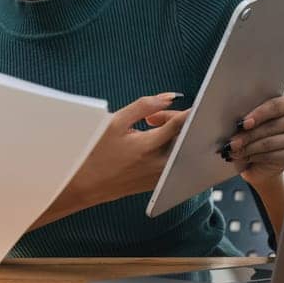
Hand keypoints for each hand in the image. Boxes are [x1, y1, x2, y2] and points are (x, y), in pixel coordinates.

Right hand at [68, 93, 187, 208]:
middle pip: (185, 137)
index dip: (190, 111)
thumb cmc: (97, 152)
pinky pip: (175, 161)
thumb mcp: (116, 122)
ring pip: (182, 150)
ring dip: (173, 135)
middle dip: (176, 120)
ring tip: (150, 129)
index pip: (181, 124)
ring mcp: (161, 176)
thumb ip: (144, 106)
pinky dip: (169, 148)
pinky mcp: (159, 183)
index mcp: (149, 146)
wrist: (86, 184)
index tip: (197, 103)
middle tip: (153, 117)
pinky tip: (150, 144)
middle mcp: (160, 164)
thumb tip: (169, 97)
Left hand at [226, 94, 283, 186]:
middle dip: (249, 135)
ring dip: (250, 148)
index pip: (275, 106)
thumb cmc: (264, 129)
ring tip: (234, 151)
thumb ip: (253, 115)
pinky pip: (275, 156)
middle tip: (232, 142)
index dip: (258, 114)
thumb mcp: (259, 118)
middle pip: (273, 126)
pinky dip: (258, 157)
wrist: (273, 153)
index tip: (243, 123)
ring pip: (271, 142)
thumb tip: (238, 122)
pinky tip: (247, 157)